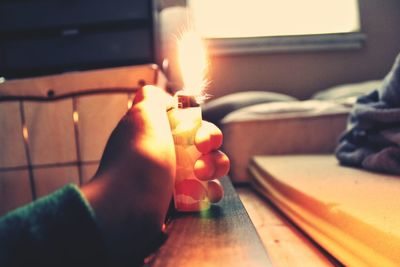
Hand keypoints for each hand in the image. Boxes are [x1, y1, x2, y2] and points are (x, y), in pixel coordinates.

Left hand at [81, 85, 228, 264]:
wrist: (126, 208)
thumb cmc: (138, 160)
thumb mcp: (142, 115)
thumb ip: (153, 98)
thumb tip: (162, 97)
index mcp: (157, 134)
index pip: (189, 124)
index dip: (201, 126)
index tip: (200, 134)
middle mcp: (165, 154)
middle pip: (204, 144)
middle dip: (211, 146)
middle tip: (203, 154)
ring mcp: (173, 180)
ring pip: (210, 168)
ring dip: (214, 167)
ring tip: (201, 176)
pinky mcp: (181, 203)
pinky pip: (207, 193)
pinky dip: (210, 192)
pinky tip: (204, 194)